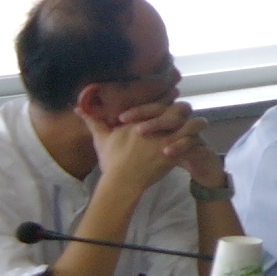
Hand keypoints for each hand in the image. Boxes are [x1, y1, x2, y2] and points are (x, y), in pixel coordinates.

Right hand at [91, 99, 210, 190]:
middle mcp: (157, 127)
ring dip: (197, 124)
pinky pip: (193, 143)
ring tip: (197, 126)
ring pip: (194, 124)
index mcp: (141, 120)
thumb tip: (78, 107)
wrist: (121, 182)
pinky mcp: (174, 154)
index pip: (161, 102)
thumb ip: (94, 121)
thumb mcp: (102, 138)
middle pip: (180, 109)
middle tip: (184, 115)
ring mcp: (167, 140)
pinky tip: (198, 143)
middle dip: (183, 111)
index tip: (174, 93)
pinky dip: (197, 141)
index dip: (169, 97)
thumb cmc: (112, 161)